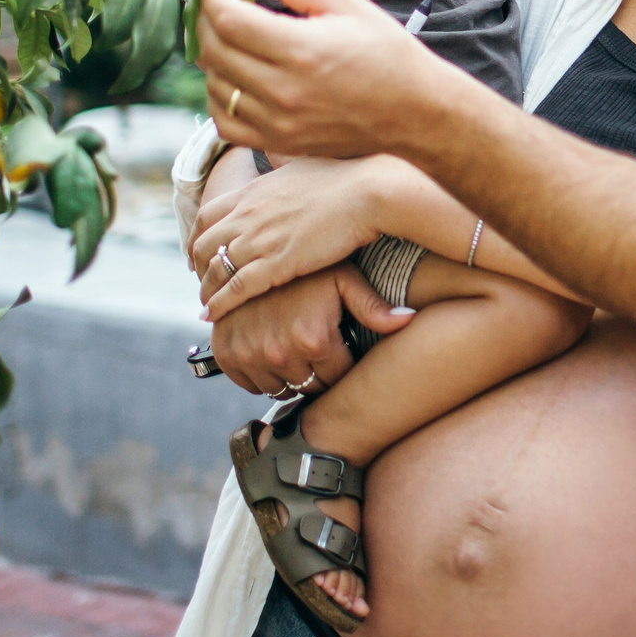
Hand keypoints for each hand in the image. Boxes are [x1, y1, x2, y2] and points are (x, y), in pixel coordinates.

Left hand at [192, 154, 394, 314]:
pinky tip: (211, 315)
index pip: (206, 216)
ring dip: (207, 290)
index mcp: (252, 191)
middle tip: (203, 280)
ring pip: (216, 270)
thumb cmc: (345, 176)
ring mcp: (260, 240)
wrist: (366, 192)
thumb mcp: (302, 162)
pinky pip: (236, 289)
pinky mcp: (277, 264)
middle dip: (198, 267)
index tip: (200, 251)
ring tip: (206, 304)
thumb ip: (282, 162)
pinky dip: (219, 304)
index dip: (198, 237)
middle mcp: (247, 215)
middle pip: (203, 245)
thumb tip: (276, 153)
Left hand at [202, 0, 462, 159]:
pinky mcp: (278, 143)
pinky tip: (235, 76)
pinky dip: (219, 96)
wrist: (415, 113)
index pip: (229, 19)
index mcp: (301, 50)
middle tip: (219, 0)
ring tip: (231, 35)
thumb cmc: (386, 53)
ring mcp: (278, 122)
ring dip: (212, 55)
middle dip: (206, 18)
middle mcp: (283, 91)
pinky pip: (224, 121)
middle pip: (213, 50)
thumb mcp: (345, 4)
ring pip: (214, 85)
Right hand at [206, 263, 415, 396]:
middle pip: (310, 388)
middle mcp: (280, 353)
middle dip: (318, 371)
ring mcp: (250, 355)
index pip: (337, 379)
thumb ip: (374, 307)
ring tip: (296, 347)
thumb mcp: (344, 279)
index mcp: (313, 339)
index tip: (341, 349)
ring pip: (280, 389)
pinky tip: (272, 350)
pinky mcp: (227, 354)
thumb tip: (408, 322)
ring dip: (290, 375)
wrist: (254, 247)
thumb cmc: (308, 262)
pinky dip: (261, 374)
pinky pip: (250, 385)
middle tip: (319, 346)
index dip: (342, 365)